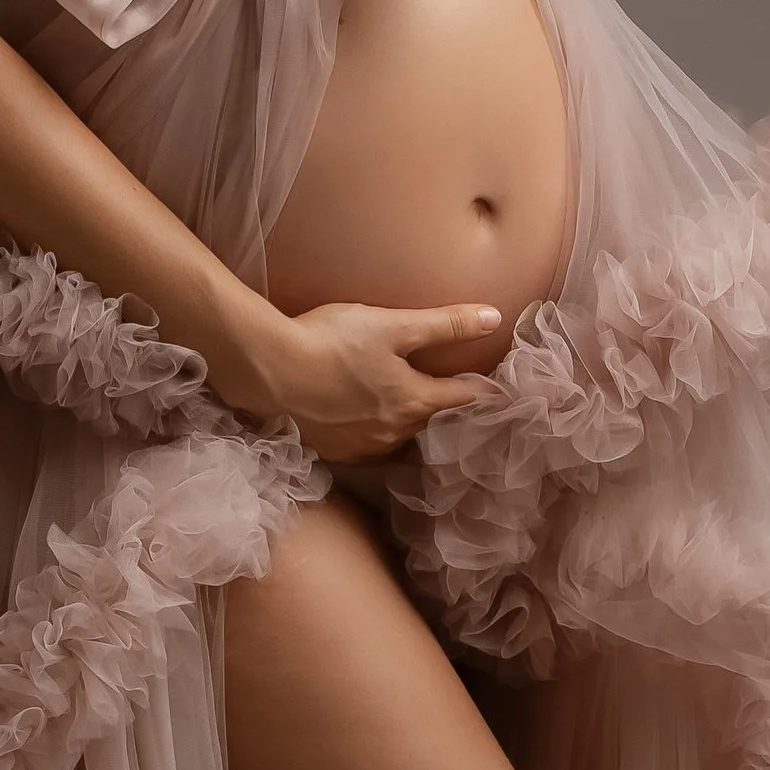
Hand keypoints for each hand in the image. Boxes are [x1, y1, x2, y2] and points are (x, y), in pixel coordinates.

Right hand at [227, 298, 506, 463]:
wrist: (270, 372)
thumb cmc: (333, 342)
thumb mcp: (393, 325)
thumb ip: (444, 324)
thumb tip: (494, 318)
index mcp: (415, 400)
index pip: (463, 397)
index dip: (484, 391)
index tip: (499, 391)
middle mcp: (395, 431)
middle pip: (432, 422)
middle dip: (446, 412)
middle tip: (457, 401)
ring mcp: (363, 446)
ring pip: (401, 439)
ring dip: (411, 427)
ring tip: (414, 414)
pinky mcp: (334, 452)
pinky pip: (369, 450)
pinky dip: (378, 438)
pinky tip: (370, 427)